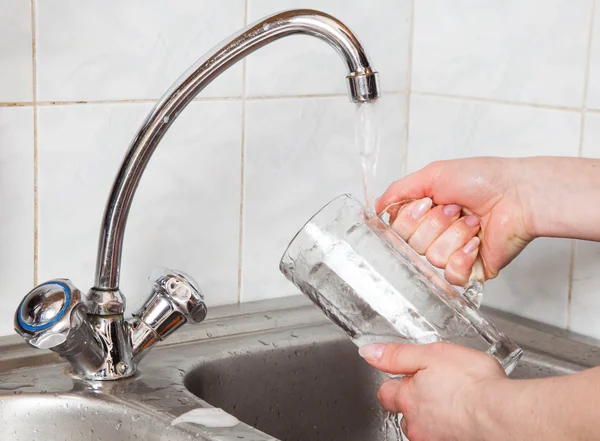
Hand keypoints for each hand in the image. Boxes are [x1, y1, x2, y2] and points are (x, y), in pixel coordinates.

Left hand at [359, 342, 507, 440]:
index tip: (407, 376)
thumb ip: (397, 355)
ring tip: (454, 403)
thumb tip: (369, 352)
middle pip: (404, 412)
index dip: (396, 382)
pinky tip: (464, 419)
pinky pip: (443, 436)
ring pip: (424, 428)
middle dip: (415, 402)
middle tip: (437, 388)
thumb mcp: (431, 354)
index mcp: (407, 397)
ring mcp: (433, 440)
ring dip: (433, 417)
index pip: (386, 392)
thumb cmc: (474, 382)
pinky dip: (450, 429)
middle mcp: (416, 424)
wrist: (502, 413)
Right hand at [376, 157, 533, 283]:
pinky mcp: (470, 270)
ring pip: (432, 258)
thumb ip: (399, 190)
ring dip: (454, 235)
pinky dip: (463, 256)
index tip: (428, 203)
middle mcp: (433, 235)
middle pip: (411, 245)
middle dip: (434, 223)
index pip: (396, 229)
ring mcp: (451, 254)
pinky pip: (451, 274)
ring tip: (472, 221)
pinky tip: (476, 241)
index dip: (410, 218)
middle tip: (455, 209)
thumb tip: (377, 207)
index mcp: (423, 214)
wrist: (519, 194)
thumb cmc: (483, 179)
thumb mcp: (433, 174)